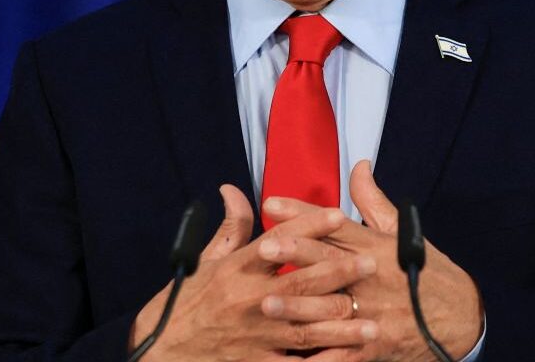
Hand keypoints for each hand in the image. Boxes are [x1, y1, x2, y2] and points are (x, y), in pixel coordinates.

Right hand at [129, 184, 381, 360]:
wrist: (162, 352)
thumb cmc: (187, 304)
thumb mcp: (205, 262)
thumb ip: (230, 228)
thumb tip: (232, 190)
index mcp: (237, 270)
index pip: (277, 242)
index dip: (308, 226)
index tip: (338, 215)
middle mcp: (248, 300)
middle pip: (301, 283)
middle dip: (338, 273)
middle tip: (370, 263)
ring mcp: (254, 336)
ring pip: (306, 329)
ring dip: (341, 326)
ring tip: (372, 321)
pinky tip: (346, 359)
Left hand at [261, 162, 483, 360]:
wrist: (463, 316)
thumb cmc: (428, 271)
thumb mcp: (402, 233)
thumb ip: (373, 202)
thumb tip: (359, 166)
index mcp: (375, 247)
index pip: (334, 225)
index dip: (303, 214)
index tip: (272, 203)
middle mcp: (372, 276)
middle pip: (329, 262)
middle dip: (297, 254)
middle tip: (264, 247)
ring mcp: (375, 312)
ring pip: (331, 307)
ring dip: (299, 306)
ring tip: (267, 301)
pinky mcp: (378, 343)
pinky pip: (347, 349)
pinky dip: (324, 354)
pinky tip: (297, 355)